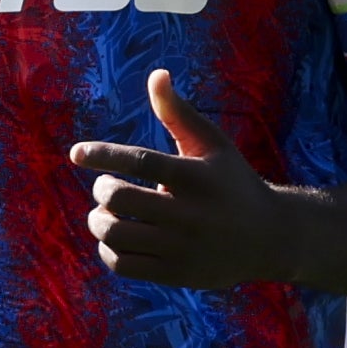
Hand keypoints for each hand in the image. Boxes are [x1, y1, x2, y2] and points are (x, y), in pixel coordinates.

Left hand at [68, 71, 294, 288]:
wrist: (269, 238)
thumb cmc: (232, 181)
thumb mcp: (212, 144)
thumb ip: (179, 112)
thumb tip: (156, 74)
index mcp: (195, 176)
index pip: (139, 161)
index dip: (103, 154)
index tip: (77, 153)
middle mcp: (188, 213)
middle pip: (120, 199)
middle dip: (102, 190)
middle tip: (105, 187)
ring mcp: (181, 247)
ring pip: (116, 234)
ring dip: (99, 221)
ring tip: (104, 213)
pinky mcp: (175, 273)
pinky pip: (123, 264)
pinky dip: (108, 250)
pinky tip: (117, 238)